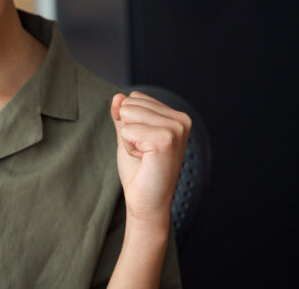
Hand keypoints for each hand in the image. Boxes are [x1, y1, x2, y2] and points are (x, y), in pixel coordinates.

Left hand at [110, 91, 190, 226]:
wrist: (146, 202)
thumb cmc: (139, 170)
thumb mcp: (128, 135)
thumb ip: (122, 115)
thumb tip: (117, 96)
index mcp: (176, 116)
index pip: (135, 97)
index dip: (129, 122)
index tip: (143, 144)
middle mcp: (181, 120)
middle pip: (130, 102)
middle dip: (127, 129)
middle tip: (143, 152)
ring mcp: (176, 129)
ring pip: (127, 112)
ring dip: (128, 138)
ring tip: (144, 155)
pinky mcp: (165, 140)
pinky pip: (127, 130)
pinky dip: (128, 146)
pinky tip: (144, 160)